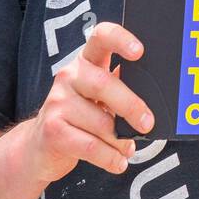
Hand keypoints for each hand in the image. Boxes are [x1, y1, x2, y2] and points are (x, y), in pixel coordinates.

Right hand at [24, 22, 153, 184]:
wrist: (39, 148)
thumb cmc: (80, 118)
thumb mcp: (99, 97)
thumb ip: (122, 88)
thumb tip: (159, 95)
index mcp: (86, 61)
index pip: (101, 37)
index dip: (120, 39)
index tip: (140, 51)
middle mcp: (69, 76)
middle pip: (104, 83)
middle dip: (131, 105)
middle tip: (147, 123)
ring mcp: (57, 102)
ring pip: (101, 123)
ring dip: (121, 141)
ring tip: (128, 149)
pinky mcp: (52, 130)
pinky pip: (91, 146)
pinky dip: (110, 158)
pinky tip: (119, 162)